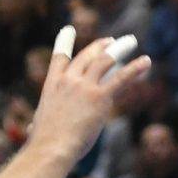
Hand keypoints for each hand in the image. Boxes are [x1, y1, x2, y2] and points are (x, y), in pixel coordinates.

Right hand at [27, 26, 149, 164]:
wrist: (51, 147)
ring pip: (105, 60)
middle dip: (100, 46)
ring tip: (131, 41)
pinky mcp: (100, 97)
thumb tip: (31, 129)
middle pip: (87, 56)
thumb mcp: (38, 124)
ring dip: (120, 48)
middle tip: (111, 40)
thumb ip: (39, 121)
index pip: (60, 58)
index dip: (65, 42)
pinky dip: (135, 68)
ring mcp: (84, 87)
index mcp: (52, 85)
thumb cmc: (43, 142)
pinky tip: (146, 61)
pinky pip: (121, 78)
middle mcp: (68, 81)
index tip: (69, 30)